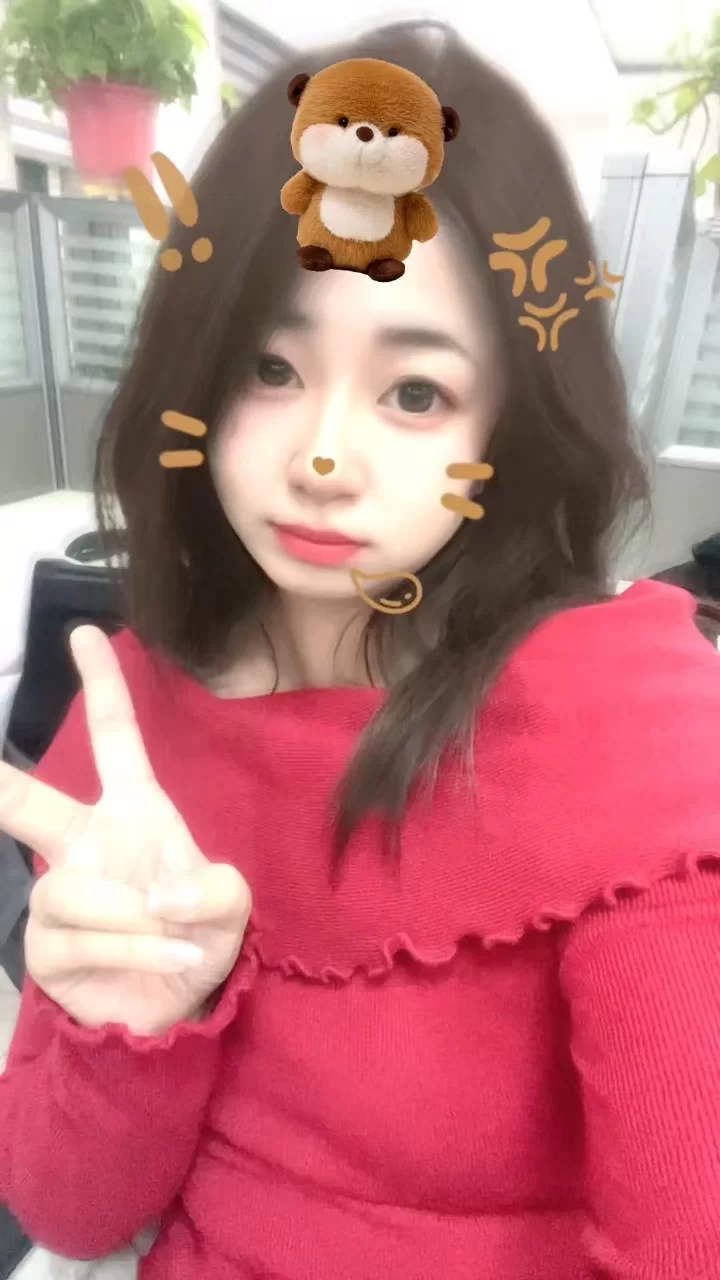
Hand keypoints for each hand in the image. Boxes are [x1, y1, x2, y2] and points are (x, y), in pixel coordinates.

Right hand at [0, 626, 251, 1036]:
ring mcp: (58, 897)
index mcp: (130, 812)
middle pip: (26, 804)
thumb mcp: (231, 903)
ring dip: (135, 919)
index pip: (113, 738)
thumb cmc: (197, 935)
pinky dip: (137, 951)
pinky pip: (83, 938)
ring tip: (175, 938)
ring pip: (72, 891)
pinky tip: (170, 959)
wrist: (178, 1006)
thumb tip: (156, 895)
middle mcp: (83, 844)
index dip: (102, 686)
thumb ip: (215, 889)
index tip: (86, 634)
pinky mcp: (46, 949)